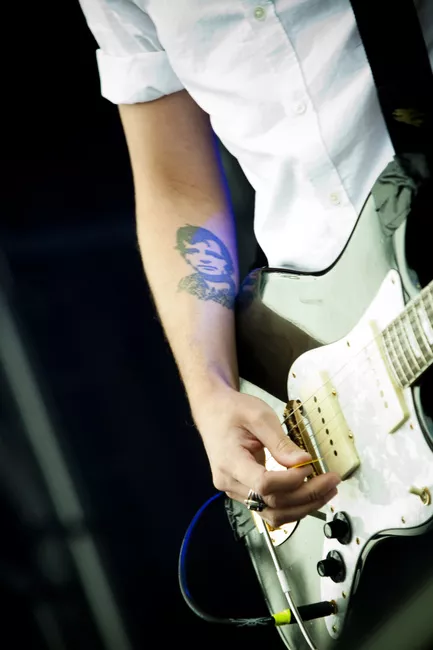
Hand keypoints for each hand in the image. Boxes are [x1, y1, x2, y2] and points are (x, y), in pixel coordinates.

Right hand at [195, 386, 340, 527]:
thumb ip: (280, 442)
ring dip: (303, 507)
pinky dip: (292, 505)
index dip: (290, 481)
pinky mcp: (243, 492)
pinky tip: (311, 495)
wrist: (212, 412)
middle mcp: (230, 483)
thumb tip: (303, 462)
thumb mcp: (259, 416)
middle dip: (307, 496)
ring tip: (327, 491)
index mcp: (229, 462)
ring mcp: (235, 491)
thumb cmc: (233, 410)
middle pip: (272, 503)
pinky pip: (269, 508)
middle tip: (332, 481)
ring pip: (272, 513)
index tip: (310, 465)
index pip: (263, 484)